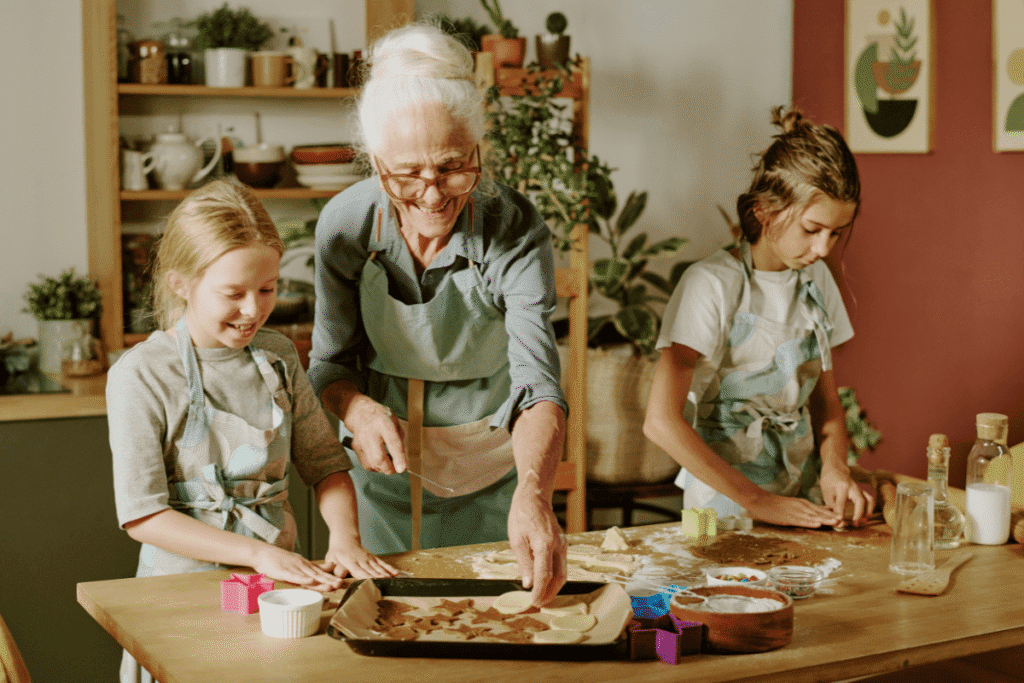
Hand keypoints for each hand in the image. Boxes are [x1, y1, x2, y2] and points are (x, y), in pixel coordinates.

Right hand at [250, 543, 345, 591]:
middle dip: (330, 581)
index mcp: (306, 566)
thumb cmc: (280, 560)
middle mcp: (302, 566)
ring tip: (332, 586)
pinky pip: (295, 576)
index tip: (343, 583)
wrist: (262, 553)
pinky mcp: (284, 571)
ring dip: (321, 581)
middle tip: (342, 584)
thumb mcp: (299, 563)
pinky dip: (303, 579)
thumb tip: (329, 567)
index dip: (331, 578)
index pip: (321, 573)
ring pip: (309, 576)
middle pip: (318, 575)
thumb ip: (313, 567)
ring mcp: (294, 568)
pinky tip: (311, 581)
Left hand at [320, 541, 399, 579]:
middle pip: (372, 570)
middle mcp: (362, 560)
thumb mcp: (331, 559)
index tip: (373, 582)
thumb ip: (334, 567)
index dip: (367, 577)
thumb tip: (339, 576)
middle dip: (380, 577)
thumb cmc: (337, 551)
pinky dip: (389, 568)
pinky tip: (396, 573)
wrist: (345, 538)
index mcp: (351, 561)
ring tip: (394, 579)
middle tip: (388, 583)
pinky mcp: (373, 558)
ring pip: (378, 567)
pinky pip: (382, 563)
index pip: (360, 571)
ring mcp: (368, 558)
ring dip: (386, 573)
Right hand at [345, 396, 405, 473]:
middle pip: (379, 458)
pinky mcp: (355, 448)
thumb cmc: (379, 416)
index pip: (392, 443)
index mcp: (384, 424)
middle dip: (389, 469)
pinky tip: (379, 461)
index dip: (398, 458)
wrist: (359, 412)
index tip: (402, 469)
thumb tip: (403, 456)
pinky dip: (374, 467)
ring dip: (382, 469)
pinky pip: (366, 464)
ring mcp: (361, 441)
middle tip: (396, 468)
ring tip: (388, 463)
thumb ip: (400, 437)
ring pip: (371, 464)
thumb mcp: (395, 420)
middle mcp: (371, 432)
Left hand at [507, 484, 566, 607]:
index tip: (533, 602)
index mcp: (545, 544)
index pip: (545, 575)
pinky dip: (555, 577)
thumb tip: (528, 583)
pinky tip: (545, 582)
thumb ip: (524, 563)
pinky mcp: (563, 543)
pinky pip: (561, 564)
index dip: (539, 591)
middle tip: (539, 604)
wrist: (534, 498)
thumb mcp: (516, 540)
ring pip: (563, 573)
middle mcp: (558, 545)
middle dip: (550, 594)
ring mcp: (563, 544)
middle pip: (559, 577)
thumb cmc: (522, 516)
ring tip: (542, 597)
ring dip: (554, 588)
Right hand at [745, 490, 843, 528]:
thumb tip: (818, 513)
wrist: (760, 500)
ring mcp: (794, 511)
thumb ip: (805, 509)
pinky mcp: (787, 517)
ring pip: (812, 516)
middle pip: (819, 513)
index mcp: (802, 503)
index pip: (820, 510)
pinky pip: (800, 520)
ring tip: (836, 523)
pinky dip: (809, 522)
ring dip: (825, 520)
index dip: (832, 515)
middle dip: (832, 518)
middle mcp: (801, 506)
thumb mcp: (793, 504)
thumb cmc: (775, 504)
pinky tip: (817, 524)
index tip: (844, 519)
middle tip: (845, 523)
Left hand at [819, 462, 876, 525]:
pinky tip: (866, 516)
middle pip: (860, 500)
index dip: (840, 513)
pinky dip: (870, 508)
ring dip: (868, 511)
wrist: (835, 470)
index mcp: (842, 486)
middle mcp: (853, 487)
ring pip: (869, 499)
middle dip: (858, 513)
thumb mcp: (826, 493)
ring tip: (864, 521)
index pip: (841, 502)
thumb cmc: (829, 483)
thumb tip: (837, 520)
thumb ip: (832, 506)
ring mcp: (859, 488)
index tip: (838, 521)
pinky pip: (870, 499)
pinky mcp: (862, 491)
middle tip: (855, 524)